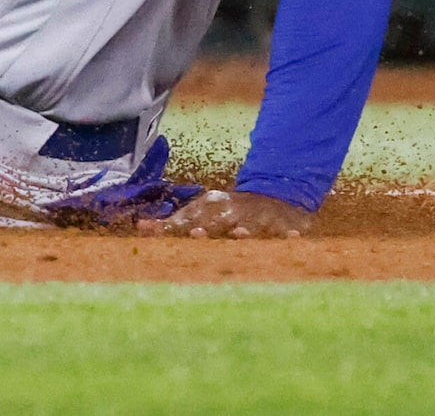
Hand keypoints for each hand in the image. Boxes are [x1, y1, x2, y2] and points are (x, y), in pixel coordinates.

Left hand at [138, 189, 314, 239]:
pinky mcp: (286, 225)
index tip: (175, 230)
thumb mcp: (202, 212)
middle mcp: (235, 210)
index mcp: (213, 207)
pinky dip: (290, 235)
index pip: (193, 217)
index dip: (181, 225)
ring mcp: (260, 217)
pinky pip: (288, 231)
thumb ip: (173, 223)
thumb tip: (141, 228)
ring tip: (241, 233)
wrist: (275, 195)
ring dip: (247, 229)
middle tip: (197, 234)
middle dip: (209, 227)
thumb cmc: (230, 211)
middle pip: (220, 220)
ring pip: (253, 225)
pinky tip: (293, 238)